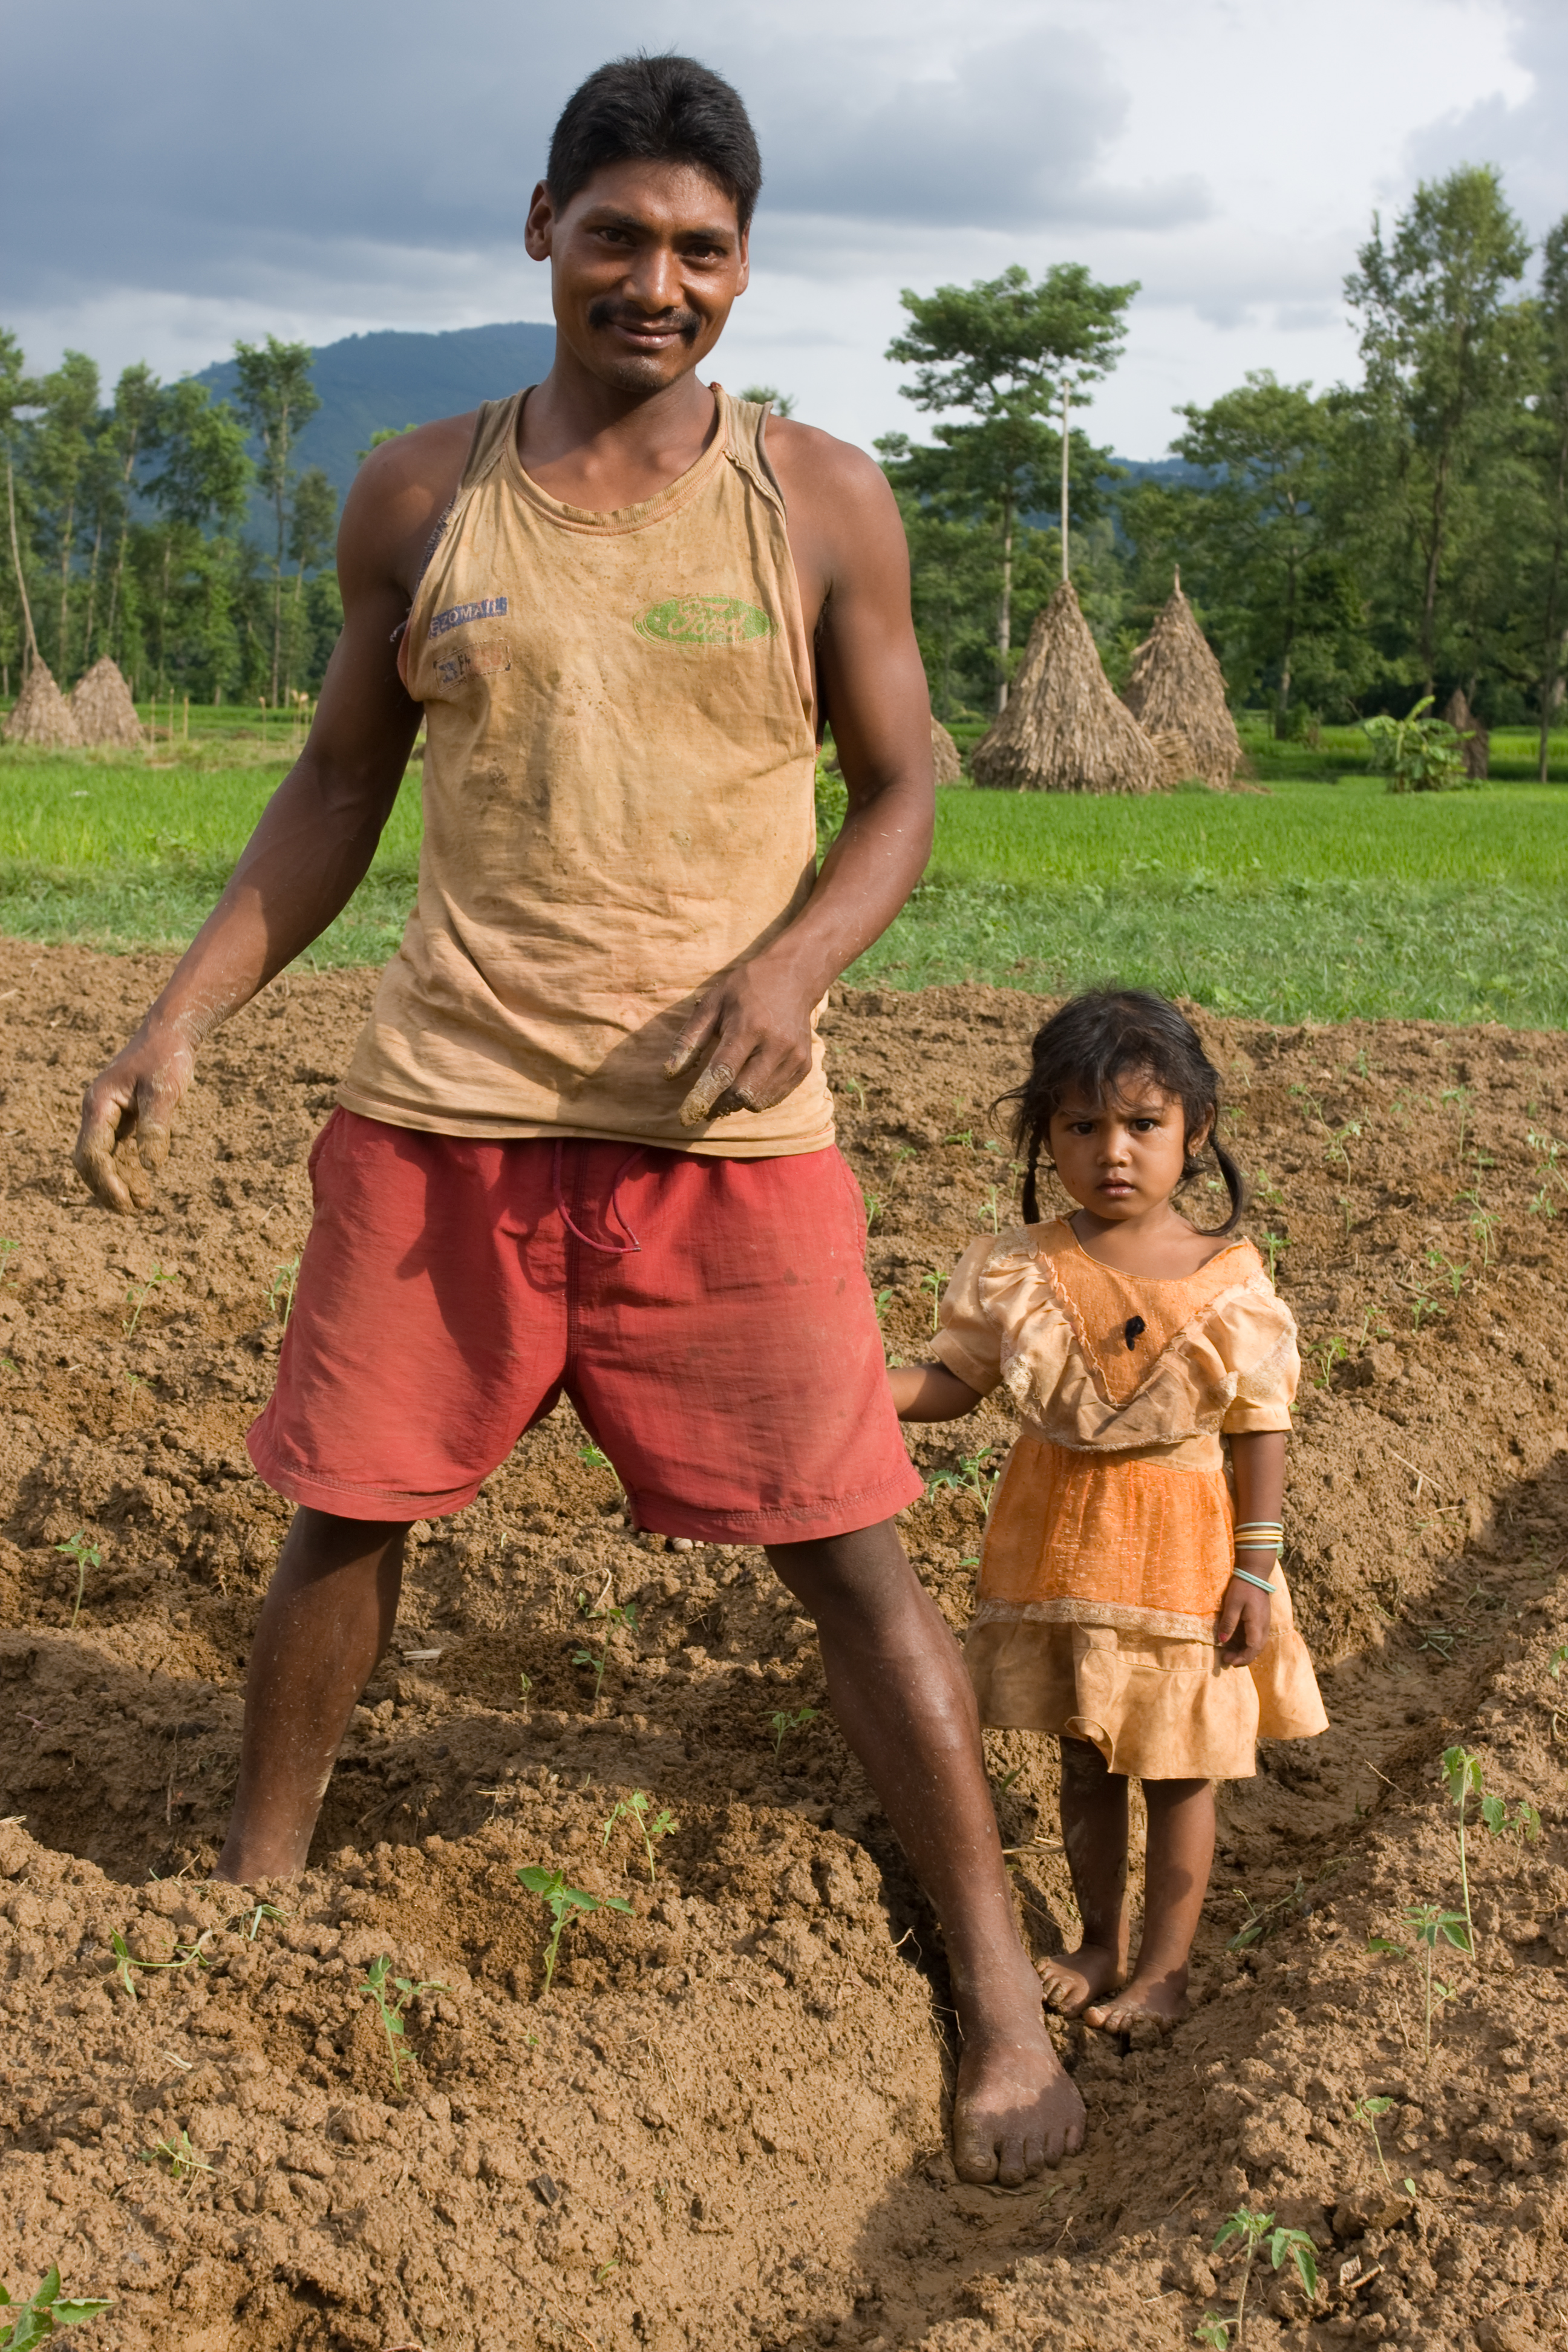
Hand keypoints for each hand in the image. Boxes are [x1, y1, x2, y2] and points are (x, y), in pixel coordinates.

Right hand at [73, 1025, 197, 1214]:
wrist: (171, 1033)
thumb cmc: (166, 1058)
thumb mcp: (165, 1091)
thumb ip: (156, 1127)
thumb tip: (152, 1166)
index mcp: (99, 1105)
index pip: (93, 1153)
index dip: (107, 1182)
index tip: (126, 1203)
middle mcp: (98, 1112)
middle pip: (90, 1161)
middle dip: (106, 1188)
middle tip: (131, 1212)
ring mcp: (109, 1116)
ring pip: (103, 1159)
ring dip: (117, 1183)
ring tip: (140, 1207)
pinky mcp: (124, 1118)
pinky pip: (118, 1151)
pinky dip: (128, 1171)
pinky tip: (143, 1189)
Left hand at [664, 955, 817, 1127]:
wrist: (794, 977)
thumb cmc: (745, 989)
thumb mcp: (711, 1004)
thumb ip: (689, 1040)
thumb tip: (669, 1075)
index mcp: (749, 1026)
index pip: (723, 1072)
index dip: (702, 1097)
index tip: (685, 1117)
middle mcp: (776, 1044)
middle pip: (743, 1094)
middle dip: (720, 1103)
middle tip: (707, 1098)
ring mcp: (794, 1057)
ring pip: (759, 1101)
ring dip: (738, 1100)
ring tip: (730, 1082)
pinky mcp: (804, 1066)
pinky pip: (774, 1098)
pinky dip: (757, 1095)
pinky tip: (752, 1076)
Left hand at [1215, 1573, 1271, 1668]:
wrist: (1255, 1574)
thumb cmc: (1242, 1588)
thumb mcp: (1232, 1604)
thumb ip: (1228, 1623)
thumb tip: (1222, 1641)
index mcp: (1257, 1624)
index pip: (1253, 1648)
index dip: (1242, 1658)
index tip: (1229, 1661)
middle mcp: (1264, 1626)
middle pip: (1257, 1649)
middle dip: (1243, 1657)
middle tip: (1227, 1659)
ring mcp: (1265, 1623)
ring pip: (1258, 1644)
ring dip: (1246, 1651)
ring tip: (1230, 1654)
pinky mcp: (1262, 1619)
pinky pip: (1257, 1637)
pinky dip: (1248, 1644)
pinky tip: (1237, 1643)